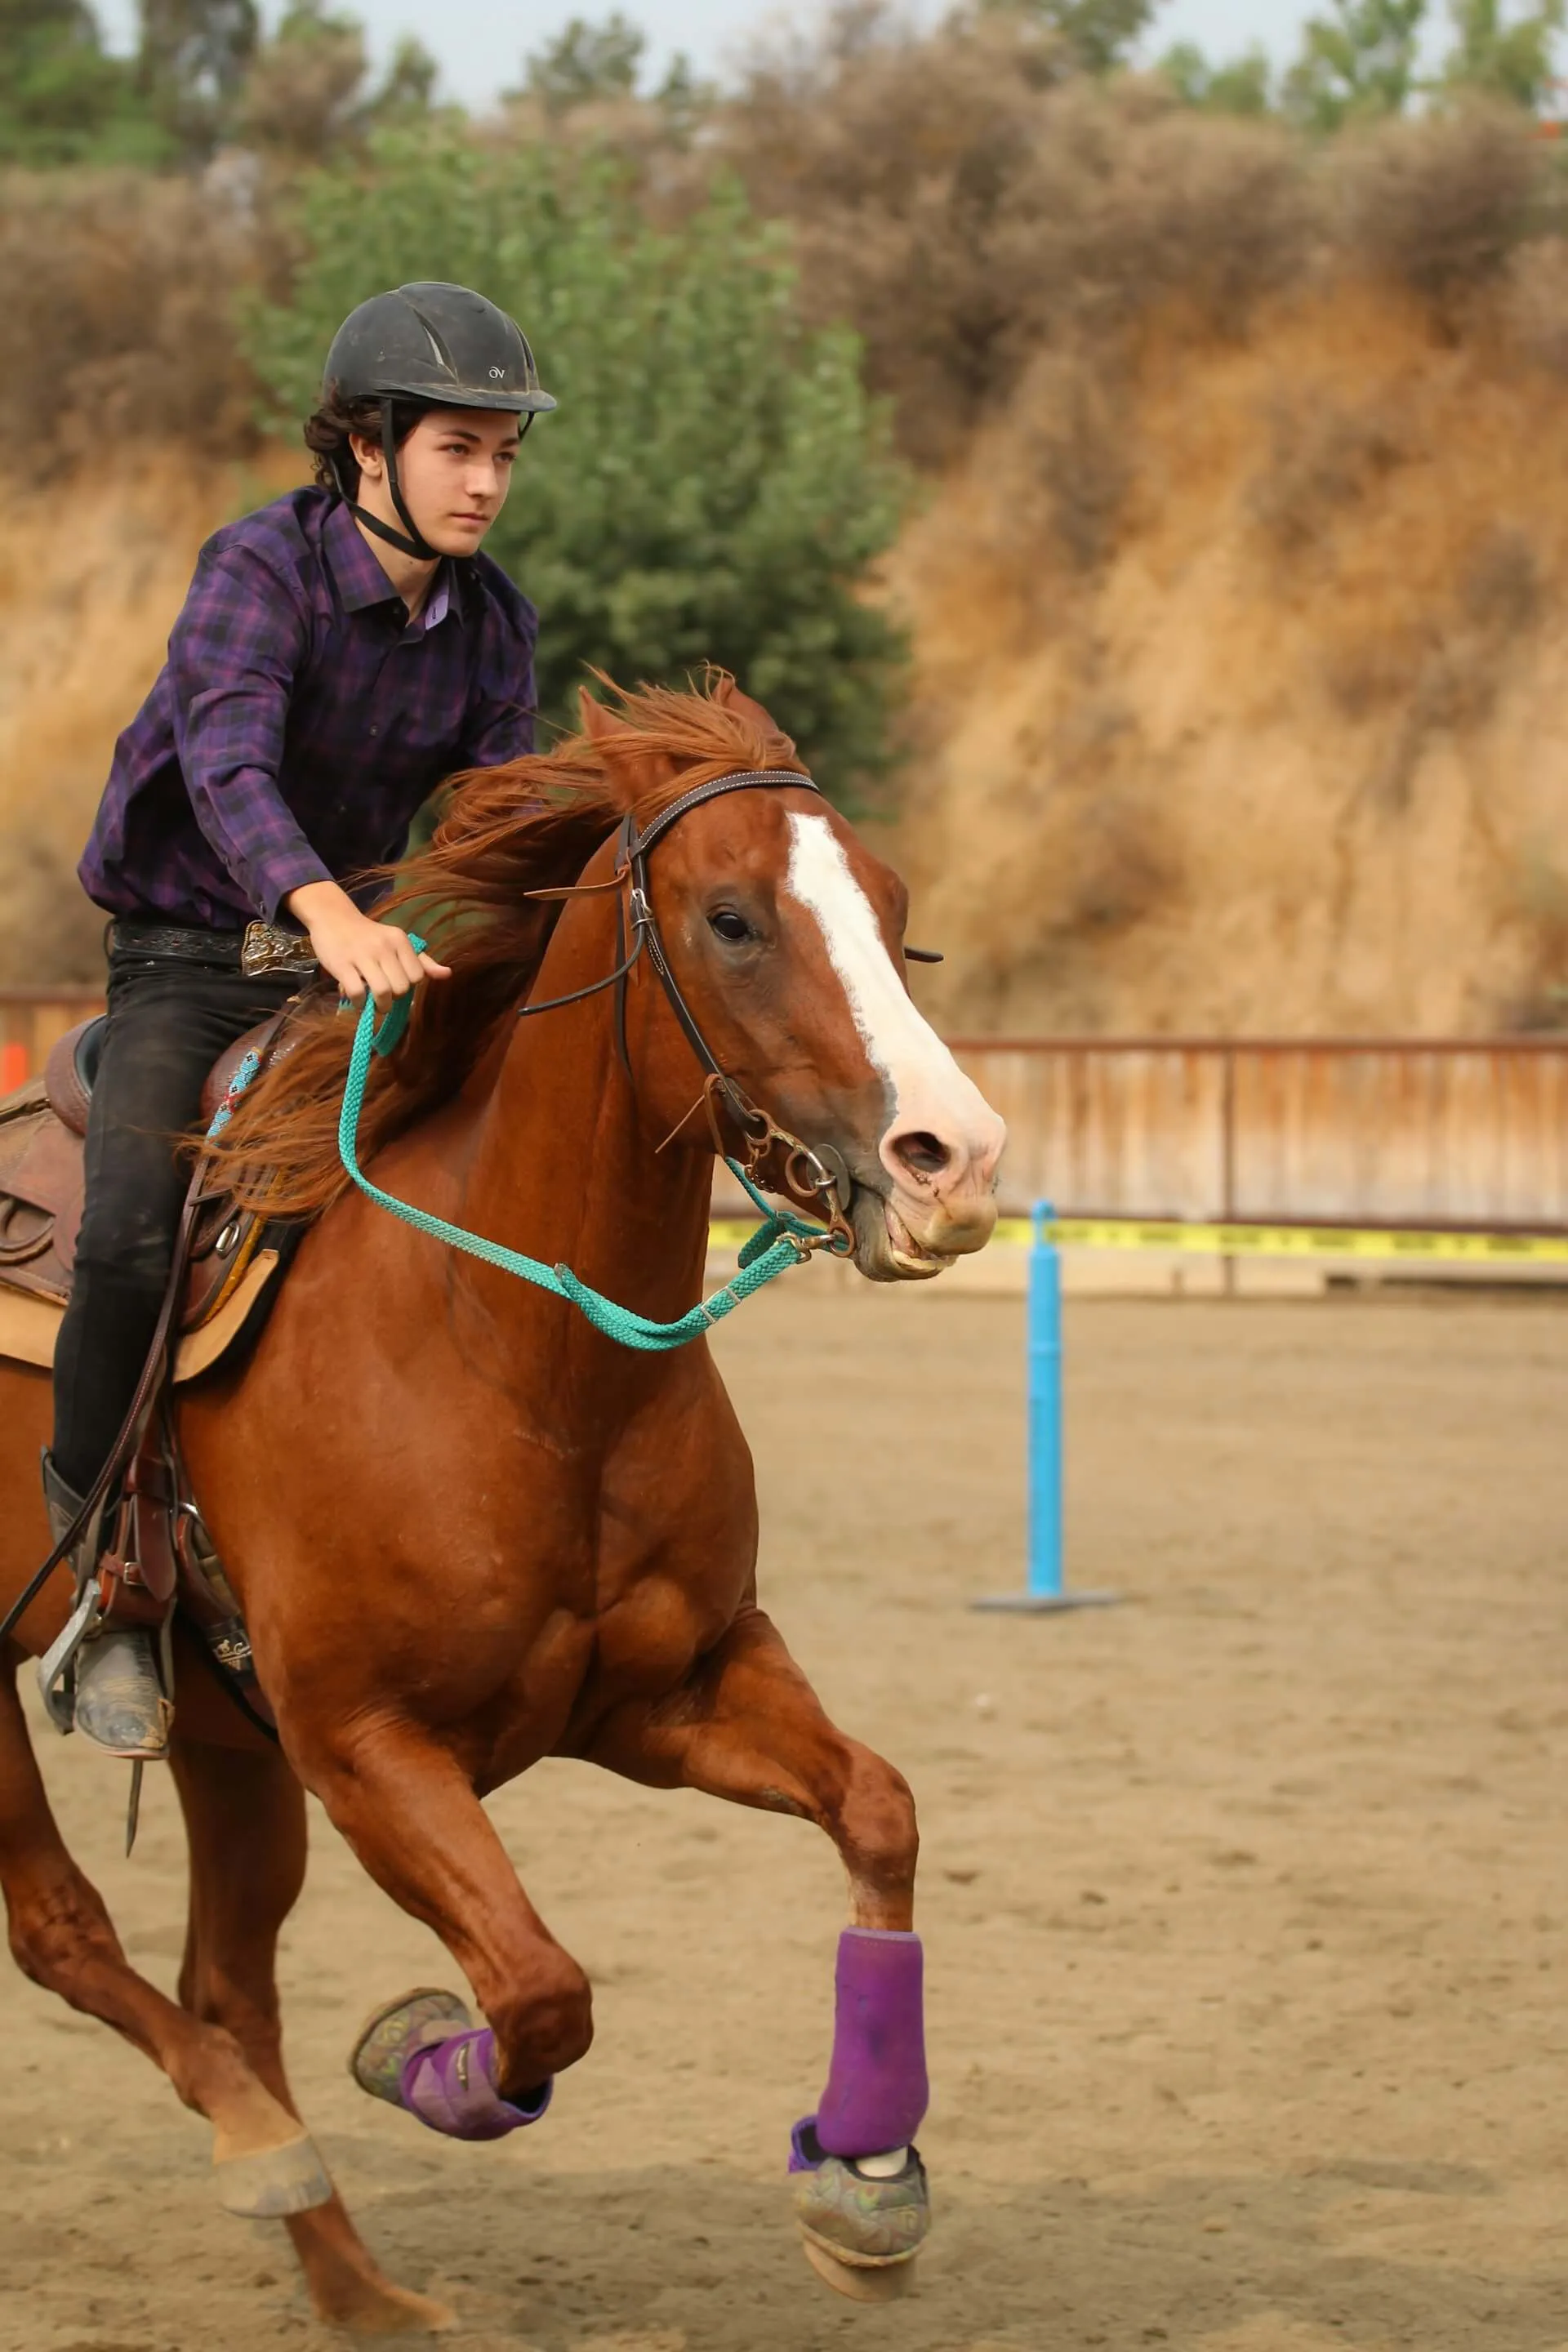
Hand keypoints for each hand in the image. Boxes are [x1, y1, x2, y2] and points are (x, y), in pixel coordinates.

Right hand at [284, 880, 451, 1007]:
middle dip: (394, 999)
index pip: (417, 976)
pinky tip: (357, 999)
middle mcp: (383, 946)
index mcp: (400, 940)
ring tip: (374, 1003)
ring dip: (380, 1005)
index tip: (396, 983)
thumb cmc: (368, 936)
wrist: (334, 918)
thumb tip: (447, 974)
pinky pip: (357, 993)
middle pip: (401, 987)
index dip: (408, 986)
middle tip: (384, 996)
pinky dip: (359, 1003)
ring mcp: (362, 955)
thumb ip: (421, 961)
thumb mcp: (397, 942)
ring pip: (383, 992)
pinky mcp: (342, 965)